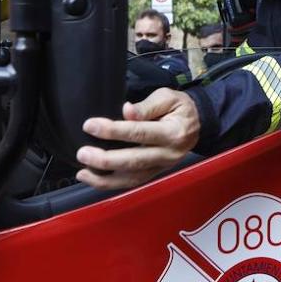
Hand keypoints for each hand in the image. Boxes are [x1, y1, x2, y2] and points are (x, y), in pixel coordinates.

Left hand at [76, 88, 200, 190]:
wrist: (198, 124)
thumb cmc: (180, 108)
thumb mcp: (168, 97)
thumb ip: (147, 106)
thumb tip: (126, 112)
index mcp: (173, 132)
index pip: (140, 133)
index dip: (114, 130)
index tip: (90, 125)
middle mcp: (168, 154)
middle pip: (134, 161)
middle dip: (105, 160)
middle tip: (82, 154)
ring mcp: (162, 167)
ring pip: (132, 178)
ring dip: (105, 179)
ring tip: (83, 173)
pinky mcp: (155, 173)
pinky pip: (133, 182)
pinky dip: (112, 184)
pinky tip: (94, 179)